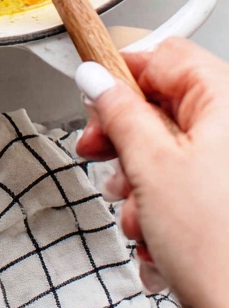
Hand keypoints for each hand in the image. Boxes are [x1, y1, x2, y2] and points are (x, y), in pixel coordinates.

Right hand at [75, 37, 228, 307]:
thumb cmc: (220, 250)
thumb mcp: (151, 167)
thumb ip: (118, 113)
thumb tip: (95, 78)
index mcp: (227, 101)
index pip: (162, 57)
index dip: (119, 76)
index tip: (91, 101)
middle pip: (163, 107)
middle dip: (125, 141)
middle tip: (102, 157)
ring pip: (167, 152)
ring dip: (139, 187)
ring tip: (141, 219)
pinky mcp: (226, 203)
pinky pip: (183, 188)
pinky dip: (161, 213)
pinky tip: (159, 242)